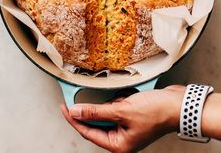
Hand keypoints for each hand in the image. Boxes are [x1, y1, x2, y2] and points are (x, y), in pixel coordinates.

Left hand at [61, 85, 184, 152]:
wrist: (177, 104)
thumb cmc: (155, 112)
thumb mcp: (121, 111)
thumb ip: (96, 112)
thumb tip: (76, 112)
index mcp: (118, 144)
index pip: (87, 131)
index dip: (74, 118)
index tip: (64, 106)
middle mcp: (121, 138)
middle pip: (99, 120)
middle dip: (103, 107)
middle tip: (103, 97)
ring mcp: (127, 127)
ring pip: (109, 110)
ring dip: (116, 102)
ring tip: (130, 100)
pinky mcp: (132, 116)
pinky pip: (119, 105)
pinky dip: (123, 99)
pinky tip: (134, 98)